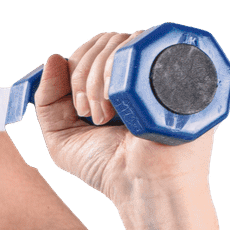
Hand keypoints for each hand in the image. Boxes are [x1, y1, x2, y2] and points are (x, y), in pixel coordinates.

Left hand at [32, 34, 212, 203]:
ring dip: (99, 78)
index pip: (94, 47)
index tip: (77, 106)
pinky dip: (120, 70)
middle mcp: (141, 72)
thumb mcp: (62, 137)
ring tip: (105, 117)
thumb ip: (47, 99)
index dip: (76, 66)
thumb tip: (53, 58)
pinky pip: (146, 48)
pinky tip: (119, 105)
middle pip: (105, 41)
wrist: (143, 188)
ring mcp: (161, 72)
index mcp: (117, 82)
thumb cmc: (108, 168)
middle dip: (83, 76)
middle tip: (88, 114)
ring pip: (122, 42)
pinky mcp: (182, 75)